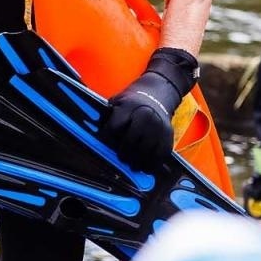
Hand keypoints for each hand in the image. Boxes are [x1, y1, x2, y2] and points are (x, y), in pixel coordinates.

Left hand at [104, 48, 198, 169]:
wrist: (158, 94)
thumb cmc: (132, 102)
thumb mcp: (117, 102)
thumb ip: (108, 116)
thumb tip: (92, 133)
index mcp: (129, 107)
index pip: (114, 128)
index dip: (107, 138)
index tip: (104, 143)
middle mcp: (145, 116)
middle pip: (130, 142)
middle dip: (123, 153)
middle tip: (121, 157)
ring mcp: (159, 127)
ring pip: (146, 152)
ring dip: (137, 162)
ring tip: (132, 165)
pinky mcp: (169, 135)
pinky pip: (160, 155)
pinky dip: (152, 164)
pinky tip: (145, 166)